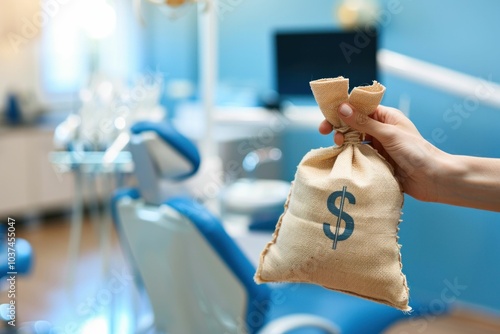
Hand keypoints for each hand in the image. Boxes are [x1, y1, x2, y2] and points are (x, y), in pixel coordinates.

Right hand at [319, 103, 443, 202]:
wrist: (433, 179)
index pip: (359, 107)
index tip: (328, 115)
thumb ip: (364, 123)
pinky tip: (343, 158)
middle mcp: (381, 130)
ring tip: (338, 146)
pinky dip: (349, 156)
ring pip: (354, 141)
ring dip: (344, 142)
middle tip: (326, 133)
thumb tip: (343, 108)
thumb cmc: (417, 152)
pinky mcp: (377, 162)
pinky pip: (358, 156)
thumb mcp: (389, 134)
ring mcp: (378, 147)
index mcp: (386, 117)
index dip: (342, 110)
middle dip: (339, 126)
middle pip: (353, 124)